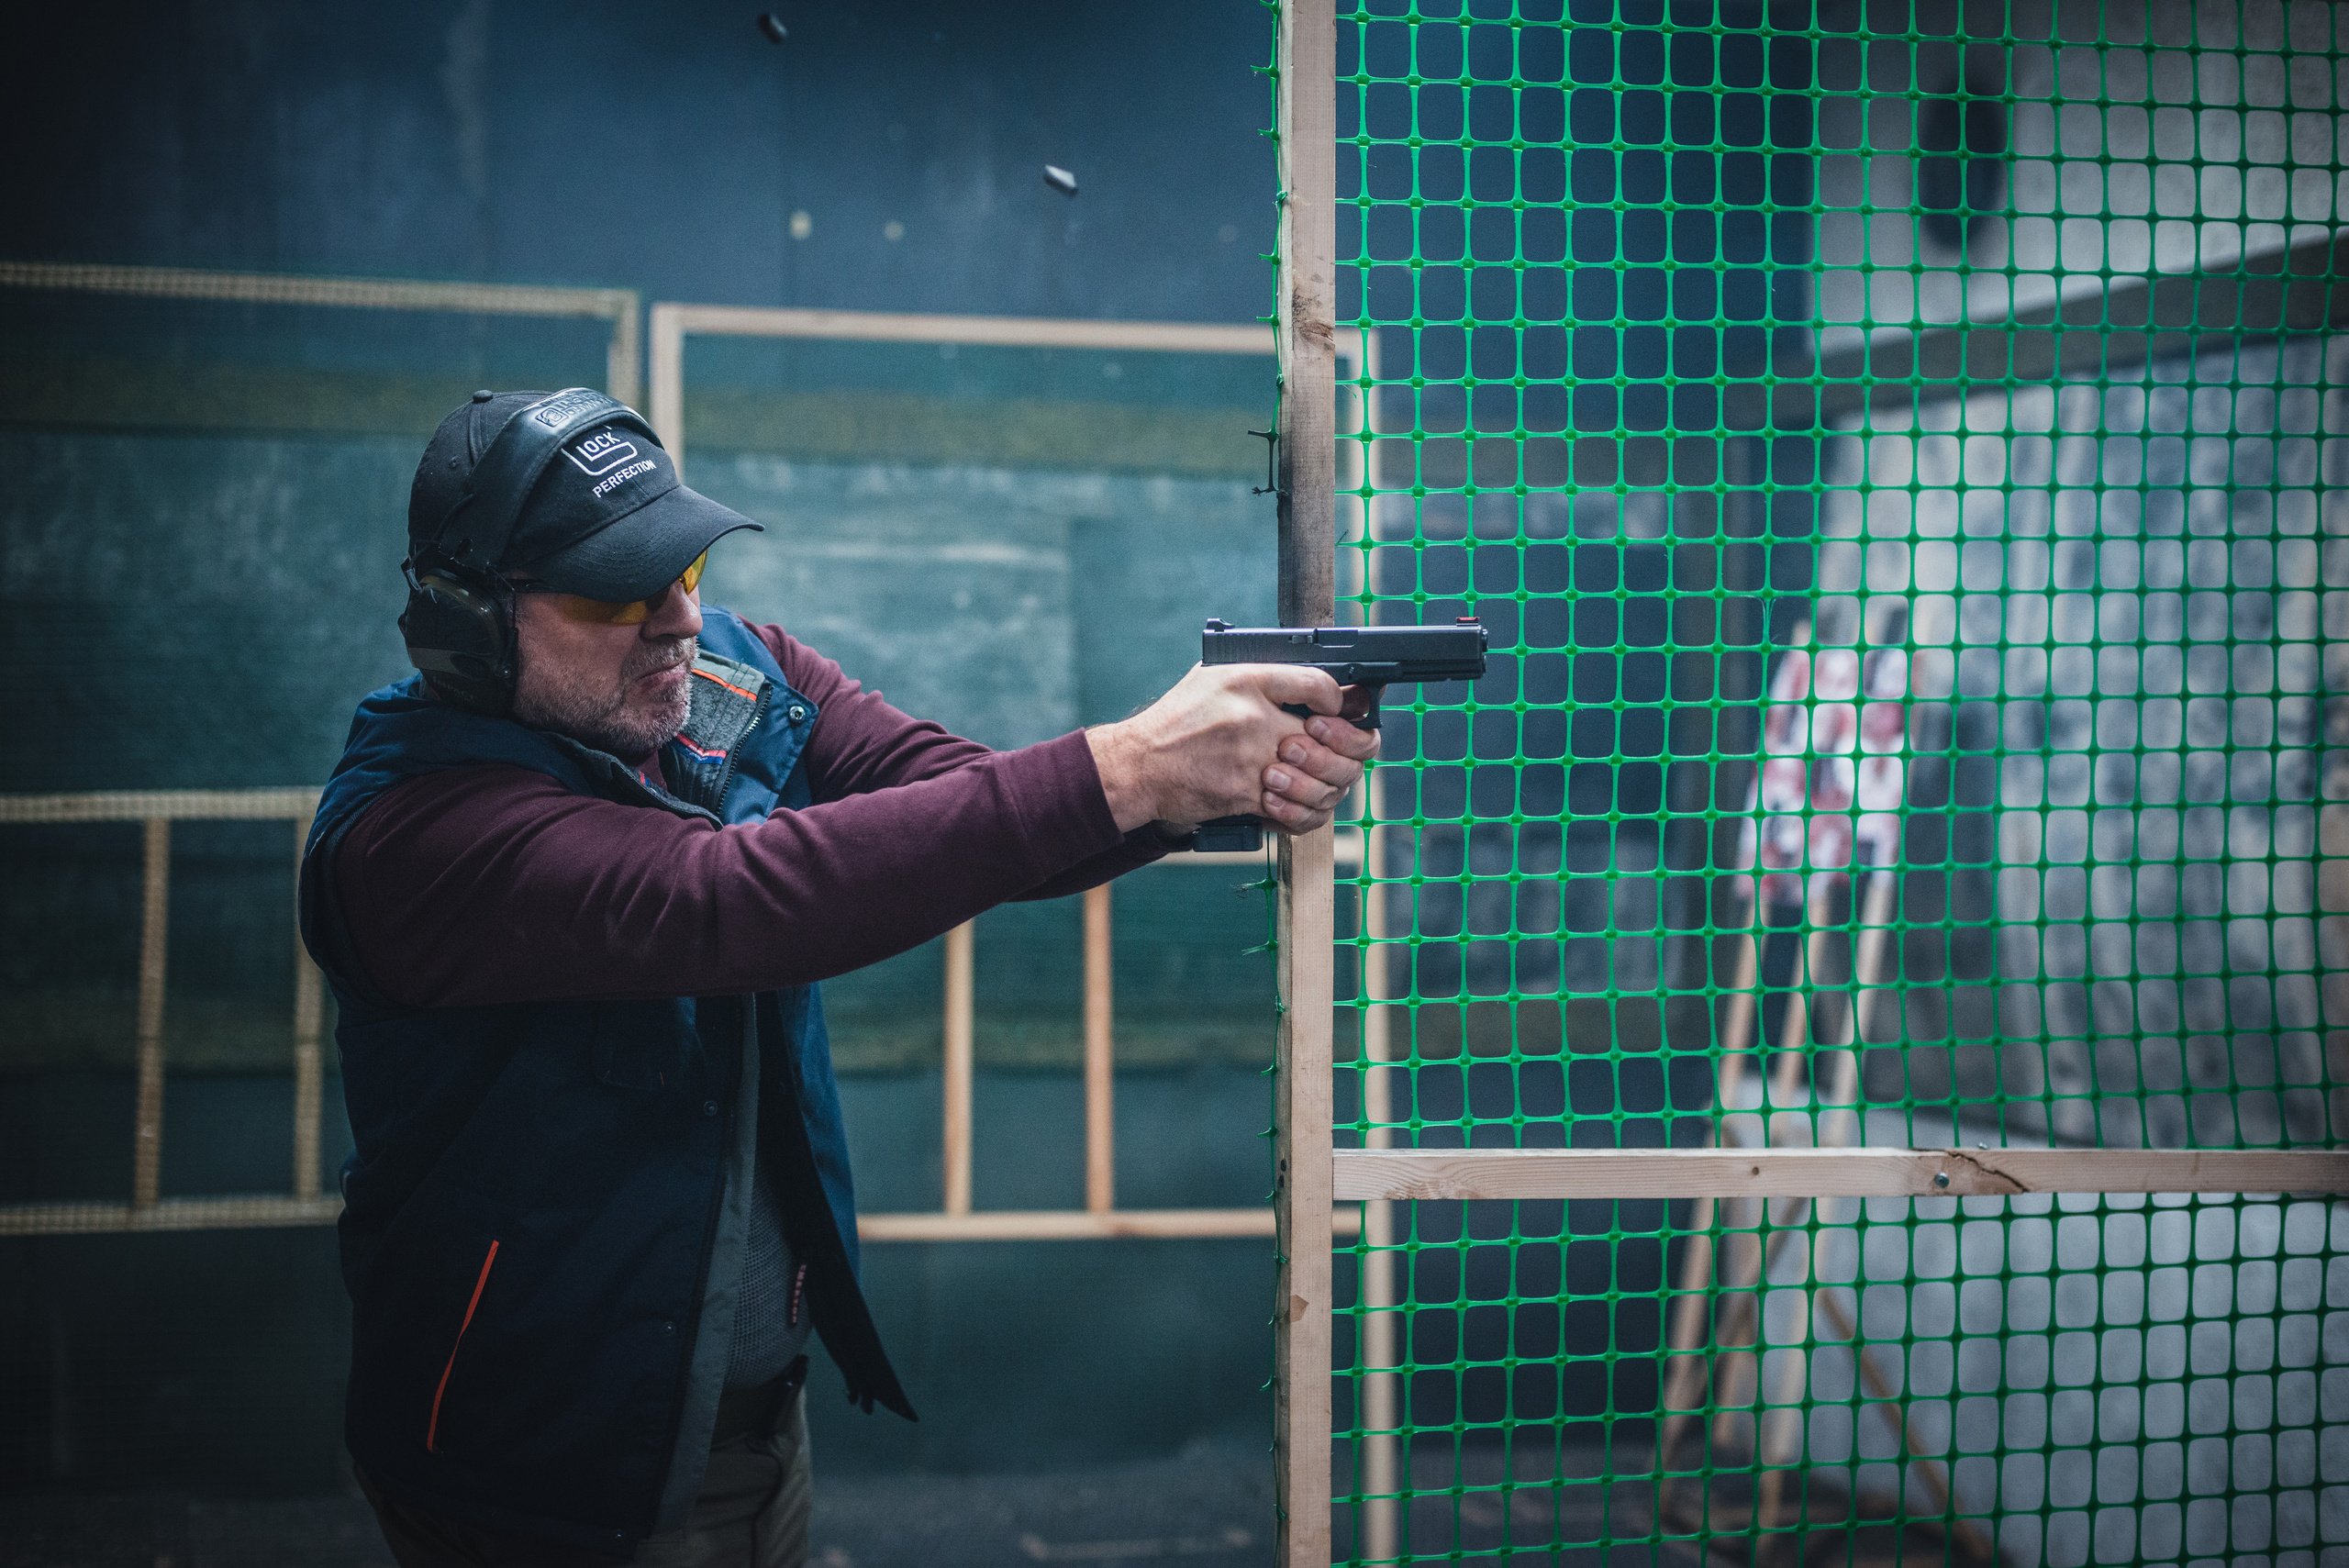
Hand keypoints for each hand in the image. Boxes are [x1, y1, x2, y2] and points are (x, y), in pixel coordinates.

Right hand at [1086, 664, 1380, 835]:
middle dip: (1348, 750)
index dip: (1340, 700)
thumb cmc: (1175, 722)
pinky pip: (1296, 811)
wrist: (1138, 765)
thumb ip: (1259, 680)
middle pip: (1332, 738)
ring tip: (1316, 782)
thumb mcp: (1212, 678)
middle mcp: (1254, 717)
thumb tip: (1307, 685)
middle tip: (1341, 754)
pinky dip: (1303, 813)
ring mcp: (1252, 759)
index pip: (1319, 683)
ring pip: (1321, 779)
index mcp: (1247, 680)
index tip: (1336, 711)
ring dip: (1327, 785)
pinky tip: (1295, 803)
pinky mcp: (1245, 794)